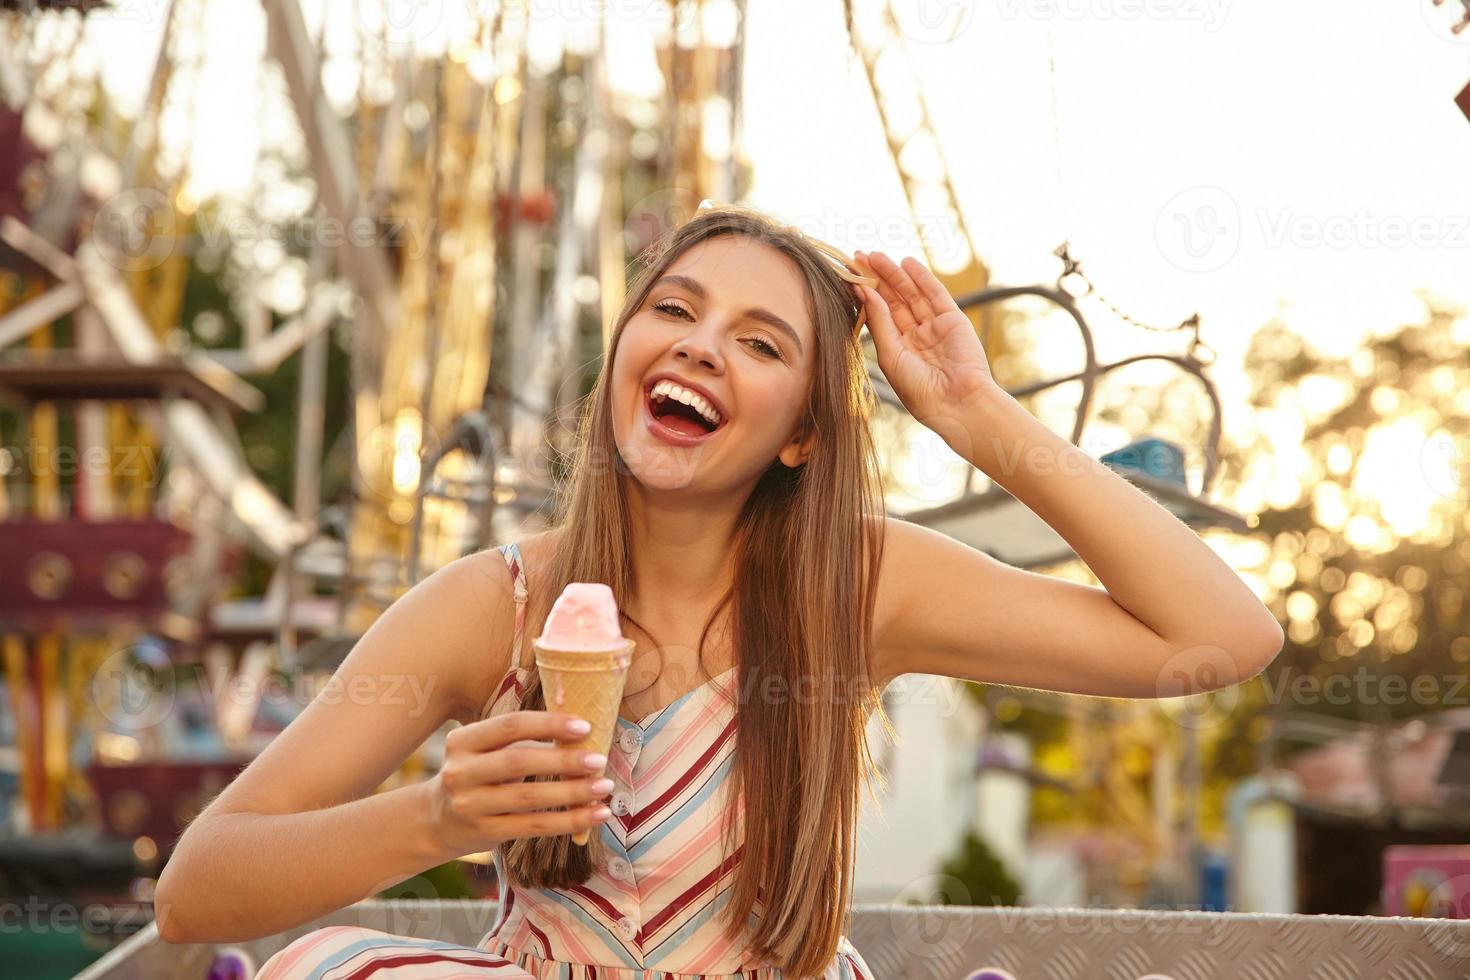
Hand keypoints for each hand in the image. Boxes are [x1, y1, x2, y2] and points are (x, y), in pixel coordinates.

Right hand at [428, 710, 614, 854]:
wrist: (436, 821)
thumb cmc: (477, 775)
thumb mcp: (484, 751)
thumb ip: (520, 740)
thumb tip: (580, 734)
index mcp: (463, 741)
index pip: (510, 726)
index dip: (549, 724)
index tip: (584, 726)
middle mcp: (461, 772)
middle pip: (518, 761)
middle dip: (564, 760)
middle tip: (599, 760)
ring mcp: (470, 805)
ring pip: (528, 798)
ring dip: (572, 792)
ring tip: (604, 787)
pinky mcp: (484, 833)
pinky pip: (533, 827)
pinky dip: (569, 821)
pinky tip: (596, 814)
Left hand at [852, 250, 996, 425]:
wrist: (955, 403)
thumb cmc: (919, 390)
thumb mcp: (890, 355)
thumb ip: (879, 322)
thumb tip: (864, 291)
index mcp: (898, 348)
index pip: (879, 314)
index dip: (865, 294)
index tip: (848, 275)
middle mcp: (916, 335)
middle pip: (893, 300)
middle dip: (876, 278)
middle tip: (857, 256)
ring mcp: (935, 326)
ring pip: (911, 294)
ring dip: (894, 274)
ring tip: (875, 255)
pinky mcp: (954, 319)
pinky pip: (935, 294)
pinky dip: (922, 278)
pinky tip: (906, 263)